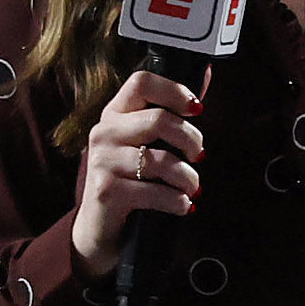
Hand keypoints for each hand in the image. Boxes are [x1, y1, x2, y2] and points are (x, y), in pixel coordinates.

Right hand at [70, 70, 202, 276]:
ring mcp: (102, 162)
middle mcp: (103, 133)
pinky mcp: (107, 191)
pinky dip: (178, 202)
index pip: (141, 82)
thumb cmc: (129, 184)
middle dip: (190, 140)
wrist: (98, 230)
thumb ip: (169, 118)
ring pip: (163, 160)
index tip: (196, 109)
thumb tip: (206, 75)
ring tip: (191, 189)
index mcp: (113, 115)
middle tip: (197, 156)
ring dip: (188, 179)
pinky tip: (181, 206)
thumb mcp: (142, 146)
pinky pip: (157, 192)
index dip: (174, 90)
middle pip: (159, 119)